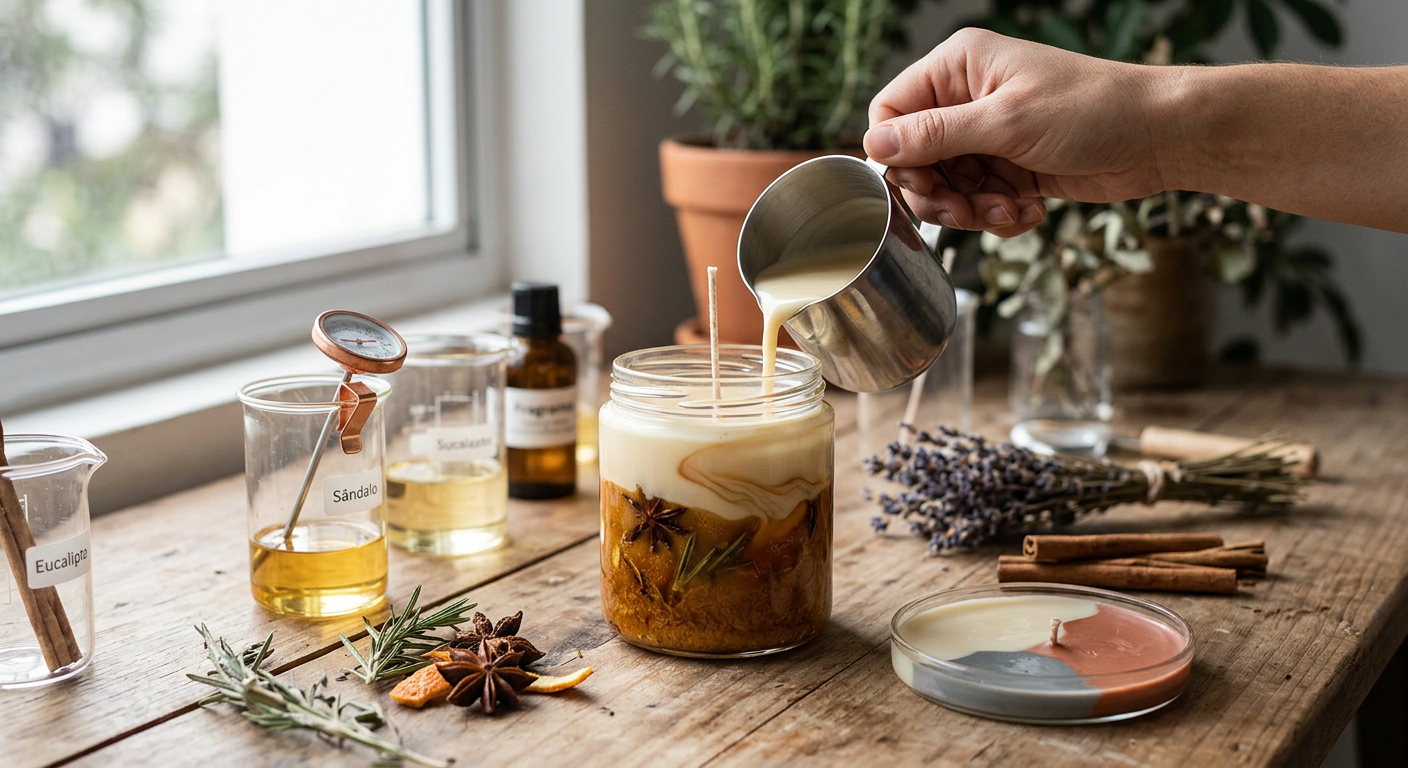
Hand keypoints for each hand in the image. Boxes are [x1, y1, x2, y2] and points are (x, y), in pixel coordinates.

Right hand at [865, 29, 1171, 235]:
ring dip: (974, 210)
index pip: (891, 113)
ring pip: (947, 188)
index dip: (897, 156)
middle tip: (967, 211)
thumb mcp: (1006, 122)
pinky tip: (1030, 209)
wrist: (1159, 137)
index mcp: (958, 67)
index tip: (923, 184)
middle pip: (916, 160)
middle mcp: (967, 98)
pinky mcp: (1009, 167)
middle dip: (941, 193)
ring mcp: (989, 134)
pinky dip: (998, 214)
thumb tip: (874, 145)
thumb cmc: (1092, 110)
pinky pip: (979, 201)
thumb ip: (935, 136)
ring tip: (1012, 210)